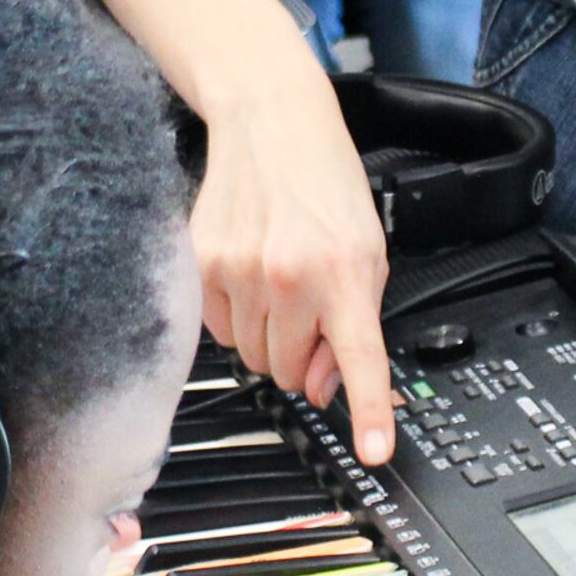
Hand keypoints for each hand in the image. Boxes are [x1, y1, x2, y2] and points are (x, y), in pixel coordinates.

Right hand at [195, 78, 398, 463]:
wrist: (271, 125)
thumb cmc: (325, 186)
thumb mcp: (367, 251)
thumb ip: (354, 320)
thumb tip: (324, 383)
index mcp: (344, 273)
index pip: (360, 357)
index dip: (370, 411)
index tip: (374, 451)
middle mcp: (291, 278)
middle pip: (287, 372)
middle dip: (299, 356)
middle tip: (308, 312)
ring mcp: (239, 273)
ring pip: (250, 356)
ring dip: (266, 336)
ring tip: (278, 284)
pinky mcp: (201, 266)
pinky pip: (216, 330)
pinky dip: (234, 316)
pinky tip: (247, 275)